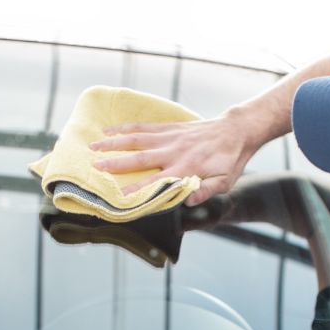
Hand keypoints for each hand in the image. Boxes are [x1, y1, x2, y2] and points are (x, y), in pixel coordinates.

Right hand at [89, 111, 258, 205]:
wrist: (236, 130)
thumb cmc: (230, 159)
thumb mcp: (225, 180)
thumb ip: (206, 190)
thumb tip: (187, 201)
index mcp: (186, 168)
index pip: (156, 181)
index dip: (137, 188)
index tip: (119, 195)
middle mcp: (173, 151)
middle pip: (139, 157)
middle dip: (116, 162)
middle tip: (95, 166)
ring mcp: (170, 137)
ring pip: (137, 139)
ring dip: (114, 142)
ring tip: (94, 146)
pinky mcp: (169, 128)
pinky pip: (144, 127)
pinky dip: (126, 128)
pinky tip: (110, 129)